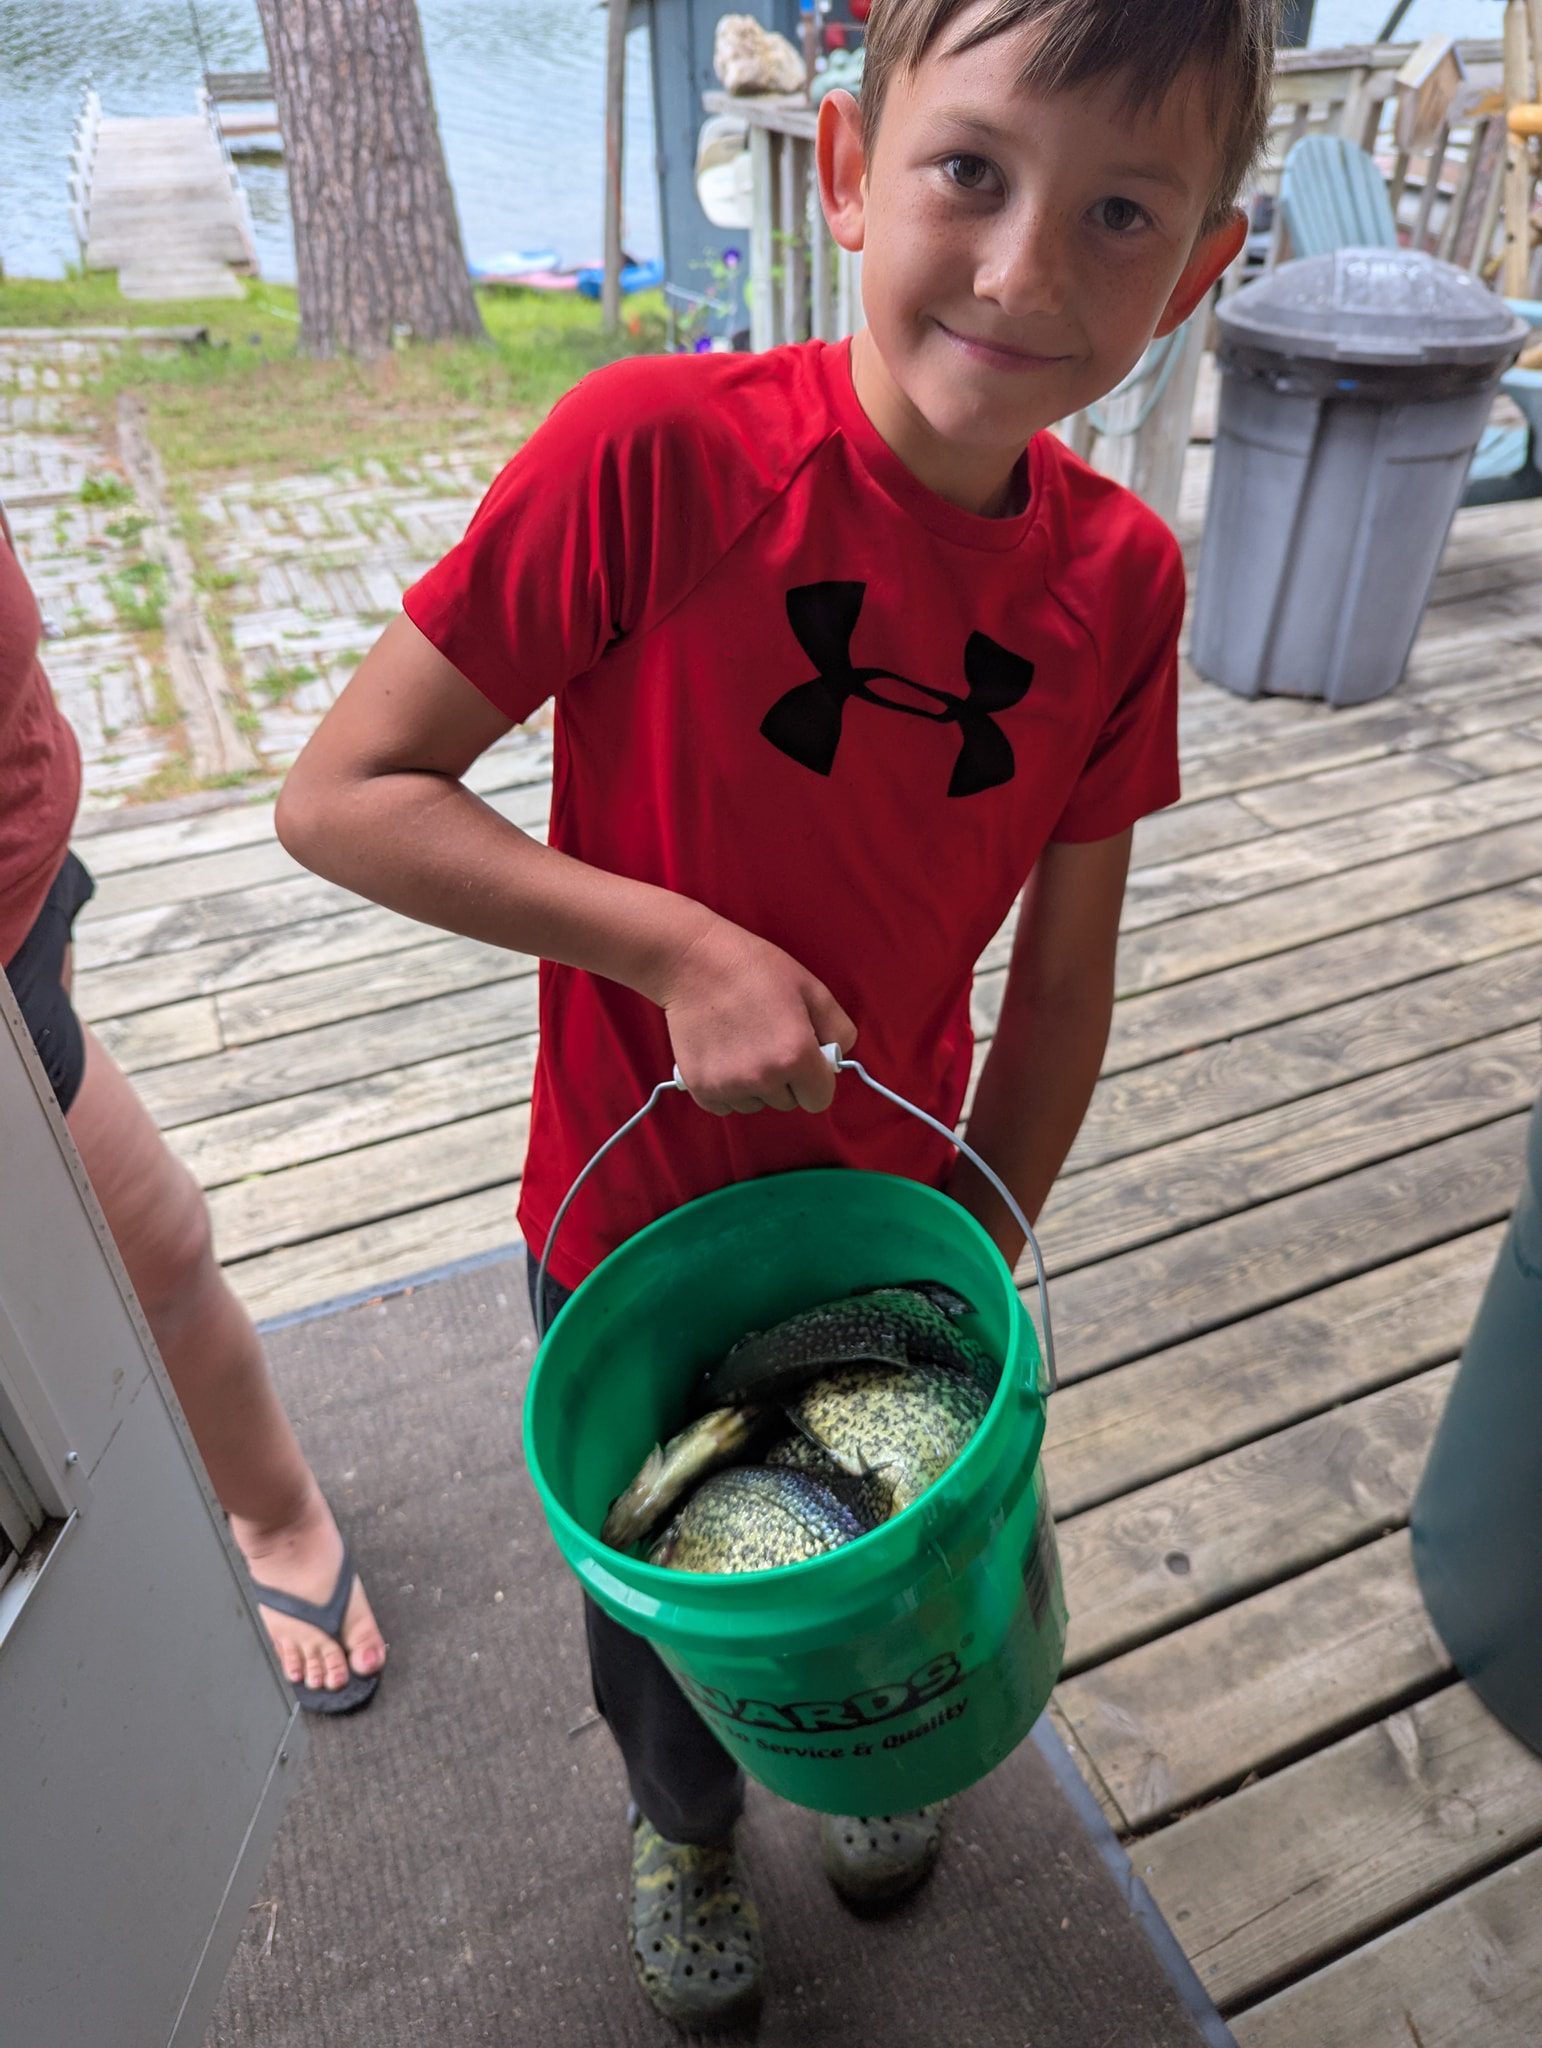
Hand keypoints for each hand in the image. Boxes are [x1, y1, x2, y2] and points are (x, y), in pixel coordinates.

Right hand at [658, 917, 855, 1114]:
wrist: (693, 961)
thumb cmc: (755, 969)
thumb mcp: (812, 989)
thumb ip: (838, 1030)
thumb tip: (834, 1060)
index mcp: (796, 1056)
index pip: (819, 1100)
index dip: (815, 1080)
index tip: (804, 1061)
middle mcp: (763, 1079)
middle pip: (787, 1102)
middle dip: (785, 1080)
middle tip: (769, 1041)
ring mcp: (729, 1086)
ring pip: (756, 1104)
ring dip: (755, 1085)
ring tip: (743, 1044)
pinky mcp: (700, 1087)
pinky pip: (726, 1106)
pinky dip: (727, 1089)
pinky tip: (723, 1055)